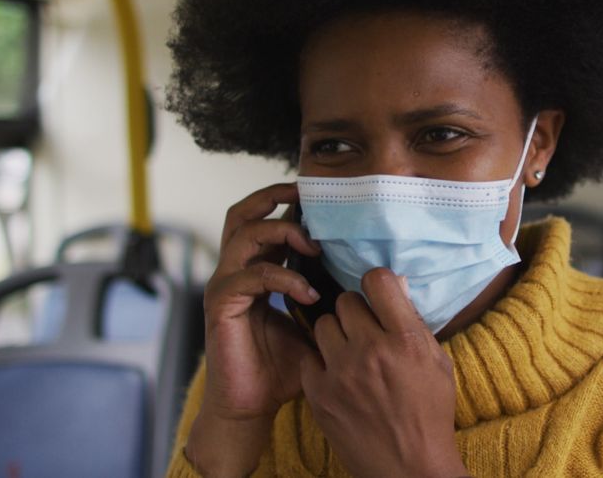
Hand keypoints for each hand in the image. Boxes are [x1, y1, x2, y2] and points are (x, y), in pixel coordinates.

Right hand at [186, 184, 321, 475]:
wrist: (253, 405)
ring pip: (245, 234)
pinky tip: (307, 293)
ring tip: (314, 247)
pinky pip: (250, 276)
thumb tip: (382, 282)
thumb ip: (334, 298)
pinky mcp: (221, 305)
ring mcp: (225, 285)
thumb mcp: (317, 325)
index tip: (322, 197)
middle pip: (242, 213)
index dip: (288, 202)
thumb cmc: (284, 366)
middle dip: (273, 196)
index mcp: (256, 269)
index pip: (265, 219)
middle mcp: (236, 270)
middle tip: (306, 196)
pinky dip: (282, 277)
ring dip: (282, 232)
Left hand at [301, 268, 468, 477]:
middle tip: (365, 329)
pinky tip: (337, 375)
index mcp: (405, 339)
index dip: (376, 283)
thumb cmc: (429, 413)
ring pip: (323, 325)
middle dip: (356, 311)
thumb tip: (395, 285)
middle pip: (346, 301)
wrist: (409, 467)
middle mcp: (370, 350)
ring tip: (349, 352)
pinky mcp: (319, 394)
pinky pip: (309, 356)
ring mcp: (341, 372)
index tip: (378, 294)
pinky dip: (321, 362)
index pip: (377, 280)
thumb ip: (414, 323)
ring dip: (336, 334)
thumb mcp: (437, 363)